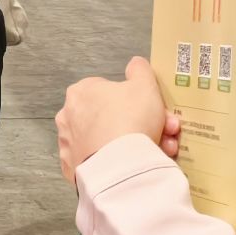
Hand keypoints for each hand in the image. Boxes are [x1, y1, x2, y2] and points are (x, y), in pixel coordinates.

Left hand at [57, 58, 179, 184]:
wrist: (120, 166)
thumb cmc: (131, 118)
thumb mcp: (144, 85)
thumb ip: (140, 70)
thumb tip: (135, 64)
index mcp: (81, 92)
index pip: (111, 90)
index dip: (138, 100)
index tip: (157, 111)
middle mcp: (69, 116)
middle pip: (113, 117)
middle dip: (143, 124)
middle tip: (166, 132)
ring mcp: (69, 145)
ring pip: (108, 141)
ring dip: (134, 144)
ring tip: (160, 152)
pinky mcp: (73, 169)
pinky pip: (101, 162)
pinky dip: (118, 164)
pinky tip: (136, 166)